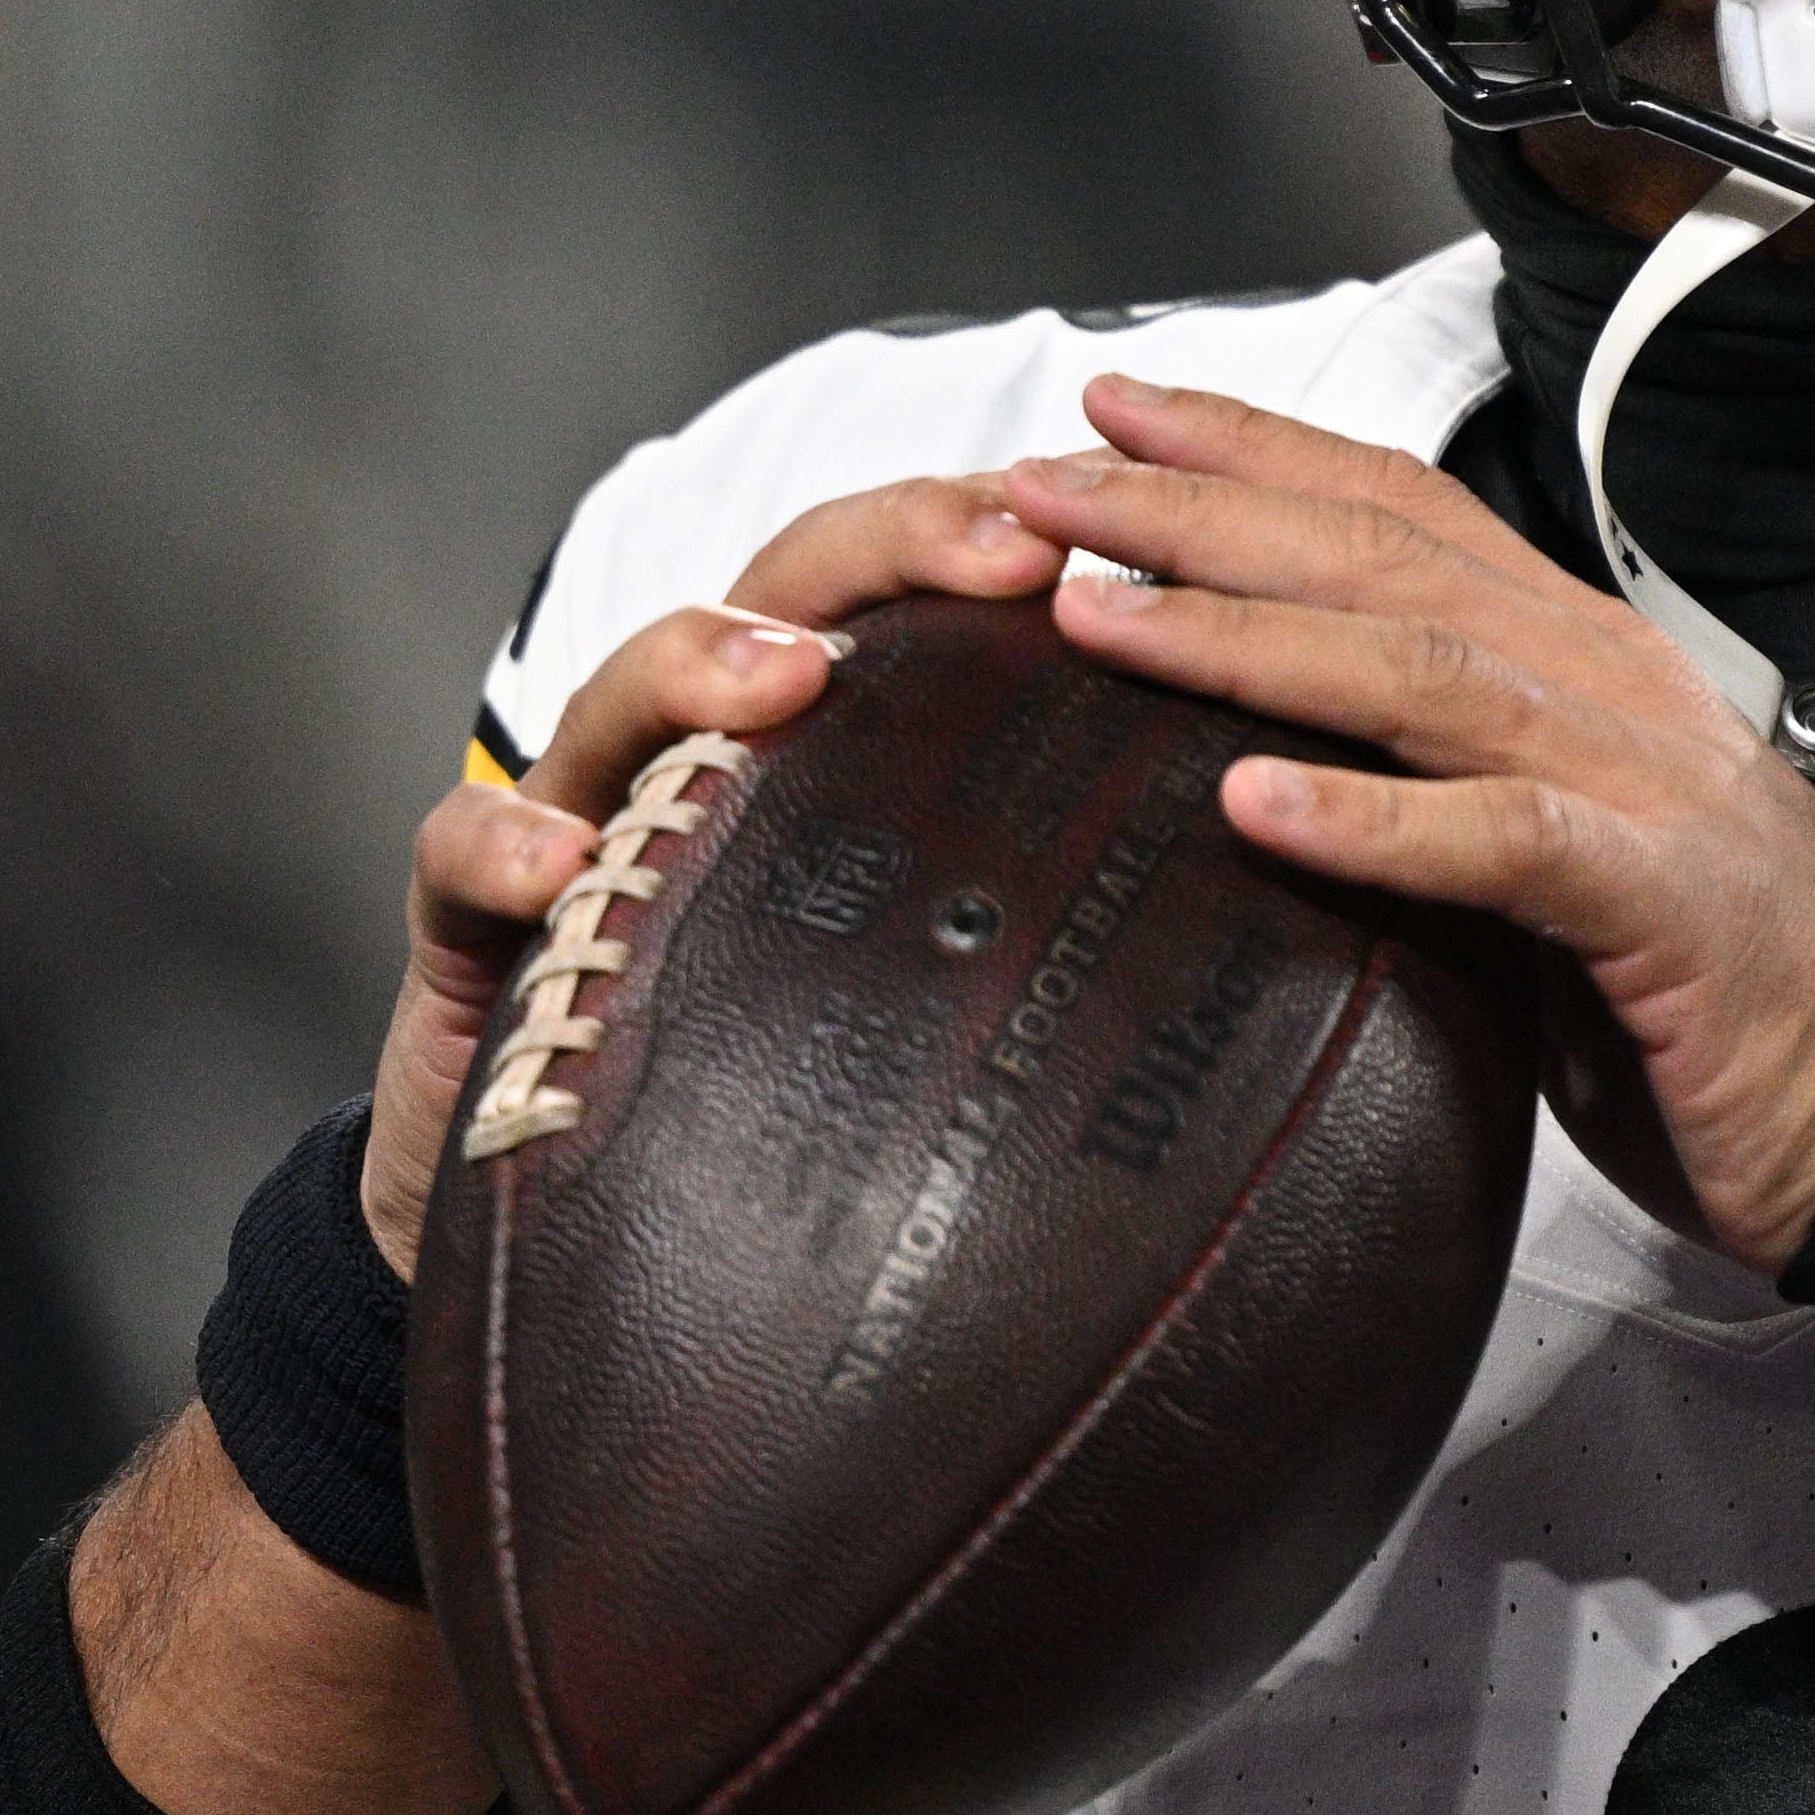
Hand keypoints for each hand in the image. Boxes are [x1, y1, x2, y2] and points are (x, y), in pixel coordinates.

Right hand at [108, 476, 1076, 1814]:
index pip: (943, 606)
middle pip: (792, 589)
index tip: (1167, 541)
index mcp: (852, 760)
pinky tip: (559, 863)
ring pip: (619, 691)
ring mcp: (590, 831)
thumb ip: (1097, 957)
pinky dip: (502, 841)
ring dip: (697, 661)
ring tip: (781, 675)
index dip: (1042, 557)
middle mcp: (716, 759)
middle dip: (895, 547)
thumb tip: (1352, 951)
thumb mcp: (962, 1023)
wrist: (581, 1273)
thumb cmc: (798, 1120)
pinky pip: (462, 859)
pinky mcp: (474, 932)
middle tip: (1012, 546)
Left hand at [1003, 377, 1814, 1267]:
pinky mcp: (1655, 900)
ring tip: (1100, 615)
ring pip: (1418, 664)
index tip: (1113, 424)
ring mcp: (1637, 782)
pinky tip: (1254, 804)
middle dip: (1198, 508)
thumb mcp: (1562, 863)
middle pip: (1380, 555)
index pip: (1397, 509)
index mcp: (1581, 661)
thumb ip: (1446, 800)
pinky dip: (1372, 818)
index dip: (1250, 452)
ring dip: (1243, 632)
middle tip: (1049, 486)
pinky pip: (1500, 837)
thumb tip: (1278, 797)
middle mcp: (1605, 687)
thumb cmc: (1727, 998)